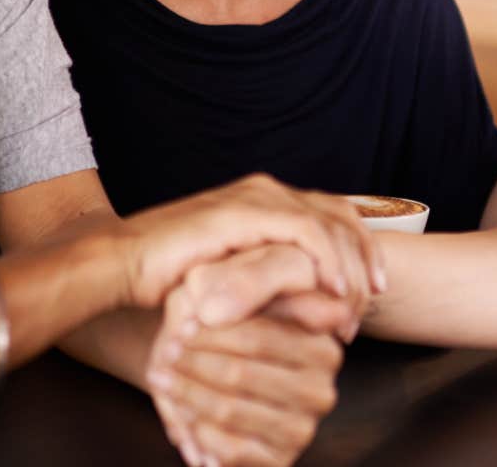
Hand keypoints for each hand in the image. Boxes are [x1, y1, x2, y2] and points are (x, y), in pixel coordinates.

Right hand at [114, 174, 382, 314]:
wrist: (123, 264)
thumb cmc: (168, 276)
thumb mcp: (233, 274)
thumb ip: (268, 274)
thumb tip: (308, 301)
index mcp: (264, 199)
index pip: (333, 215)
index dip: (359, 251)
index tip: (370, 292)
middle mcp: (266, 190)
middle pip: (342, 214)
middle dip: (365, 259)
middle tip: (374, 300)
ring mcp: (257, 196)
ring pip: (331, 223)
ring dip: (351, 267)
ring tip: (354, 305)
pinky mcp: (247, 211)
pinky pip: (308, 232)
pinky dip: (328, 260)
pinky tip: (334, 290)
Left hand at [147, 248, 351, 466]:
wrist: (231, 374)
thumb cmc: (239, 320)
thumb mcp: (248, 284)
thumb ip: (246, 280)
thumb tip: (215, 308)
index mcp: (324, 343)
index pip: (264, 336)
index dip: (217, 331)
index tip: (182, 324)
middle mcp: (322, 387)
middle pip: (244, 374)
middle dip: (196, 362)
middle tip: (165, 351)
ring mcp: (303, 426)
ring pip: (231, 409)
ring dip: (188, 393)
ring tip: (162, 377)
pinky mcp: (281, 459)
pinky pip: (230, 447)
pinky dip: (198, 428)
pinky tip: (183, 410)